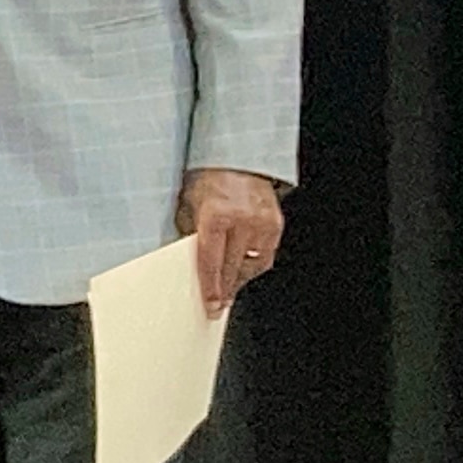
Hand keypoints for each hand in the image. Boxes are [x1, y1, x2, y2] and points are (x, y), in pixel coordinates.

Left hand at [177, 167, 283, 312]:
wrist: (238, 158)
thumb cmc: (209, 178)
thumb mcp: (188, 204)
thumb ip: (189, 232)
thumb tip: (188, 261)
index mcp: (216, 216)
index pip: (211, 262)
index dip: (211, 287)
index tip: (211, 304)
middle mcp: (242, 220)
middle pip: (232, 268)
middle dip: (224, 289)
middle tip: (218, 304)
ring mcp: (262, 223)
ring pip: (251, 265)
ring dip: (239, 279)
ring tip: (229, 287)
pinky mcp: (275, 224)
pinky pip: (265, 255)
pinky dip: (253, 265)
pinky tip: (243, 269)